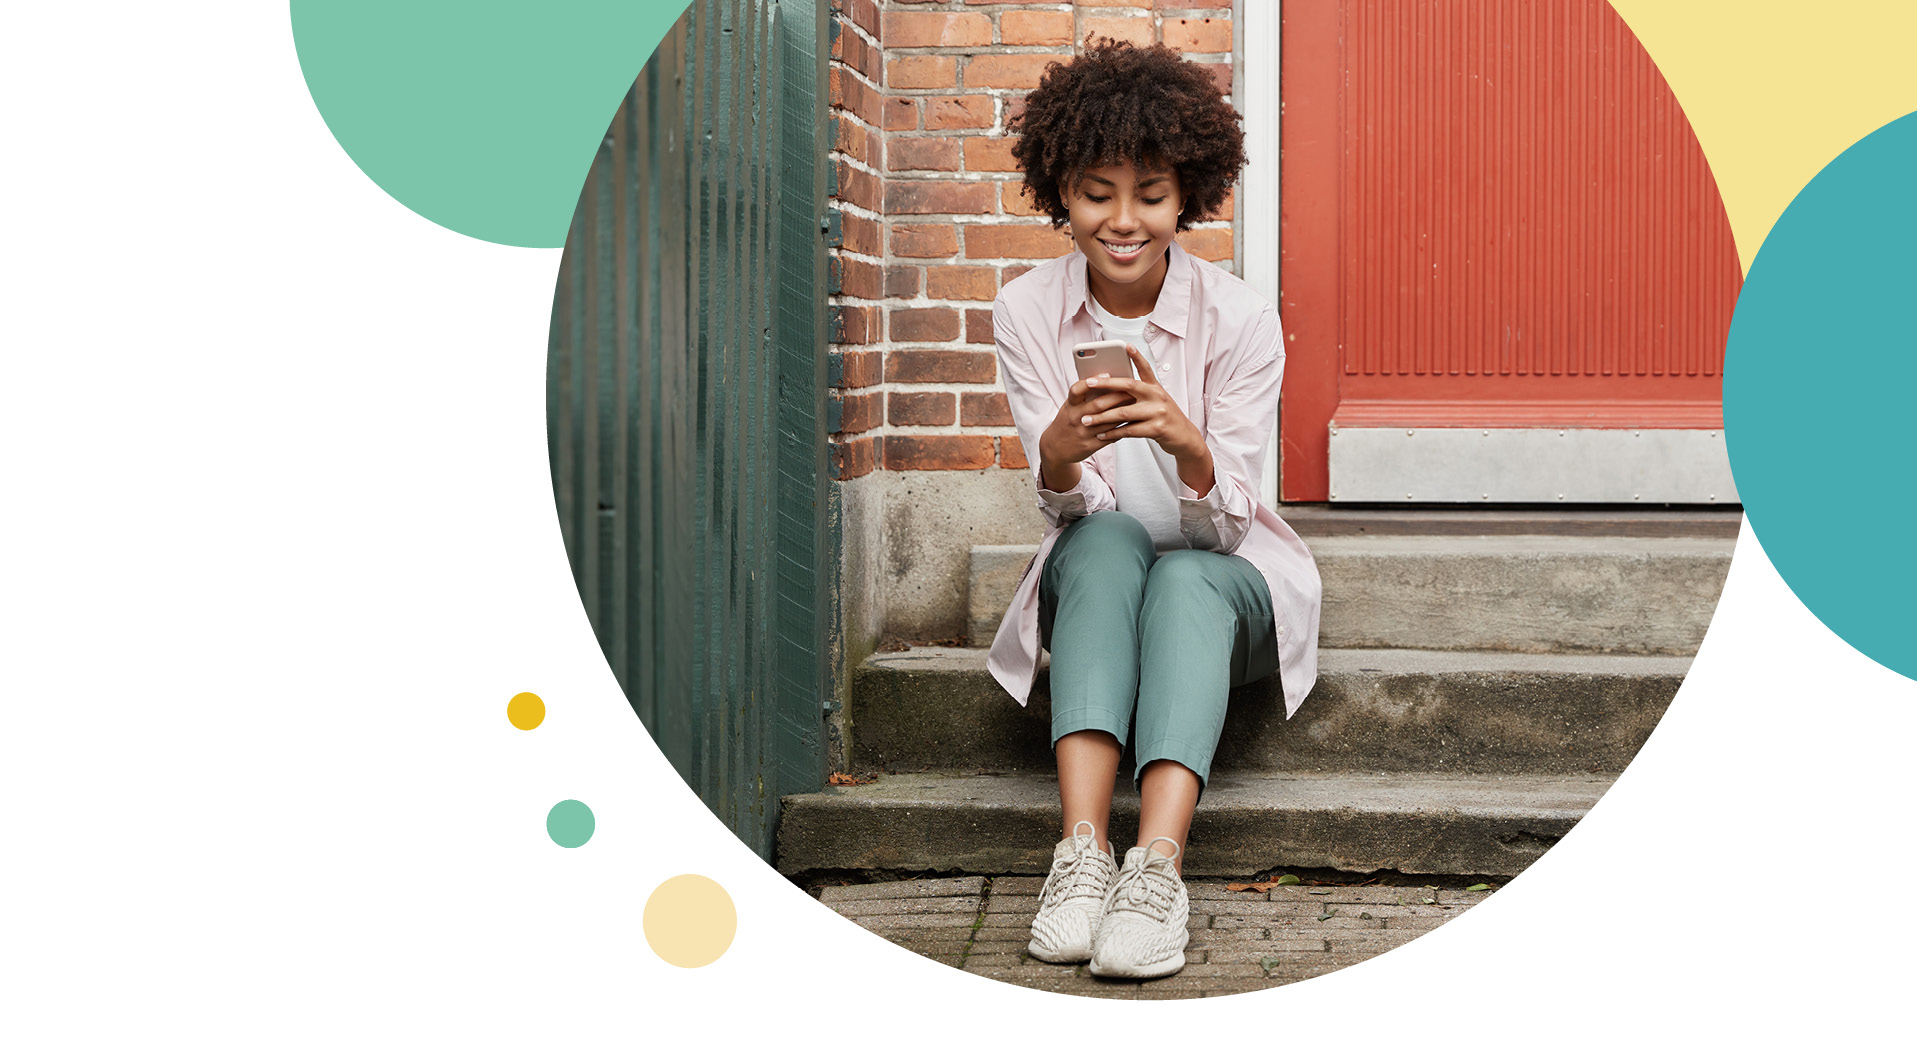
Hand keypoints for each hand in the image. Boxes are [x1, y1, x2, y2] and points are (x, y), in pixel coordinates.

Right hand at [1036, 371, 1136, 489]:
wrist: (1055, 448)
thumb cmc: (1067, 421)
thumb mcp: (1069, 407)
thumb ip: (1084, 397)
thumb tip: (1107, 382)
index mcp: (1070, 406)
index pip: (1077, 390)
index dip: (1091, 381)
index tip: (1106, 374)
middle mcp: (1075, 418)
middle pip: (1098, 404)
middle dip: (1117, 396)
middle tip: (1133, 389)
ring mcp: (1083, 433)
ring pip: (1108, 421)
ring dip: (1124, 412)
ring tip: (1137, 404)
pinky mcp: (1090, 445)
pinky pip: (1110, 436)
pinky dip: (1122, 428)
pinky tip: (1131, 422)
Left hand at [1081, 346, 1215, 495]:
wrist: (1184, 437)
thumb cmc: (1165, 418)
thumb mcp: (1156, 401)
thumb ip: (1139, 394)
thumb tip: (1113, 389)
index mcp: (1156, 388)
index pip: (1145, 368)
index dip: (1136, 356)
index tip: (1126, 346)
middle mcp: (1157, 396)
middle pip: (1129, 386)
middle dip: (1106, 384)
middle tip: (1088, 383)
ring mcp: (1158, 412)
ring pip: (1123, 412)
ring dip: (1102, 417)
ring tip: (1086, 419)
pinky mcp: (1157, 428)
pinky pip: (1128, 430)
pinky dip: (1112, 433)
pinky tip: (1101, 435)